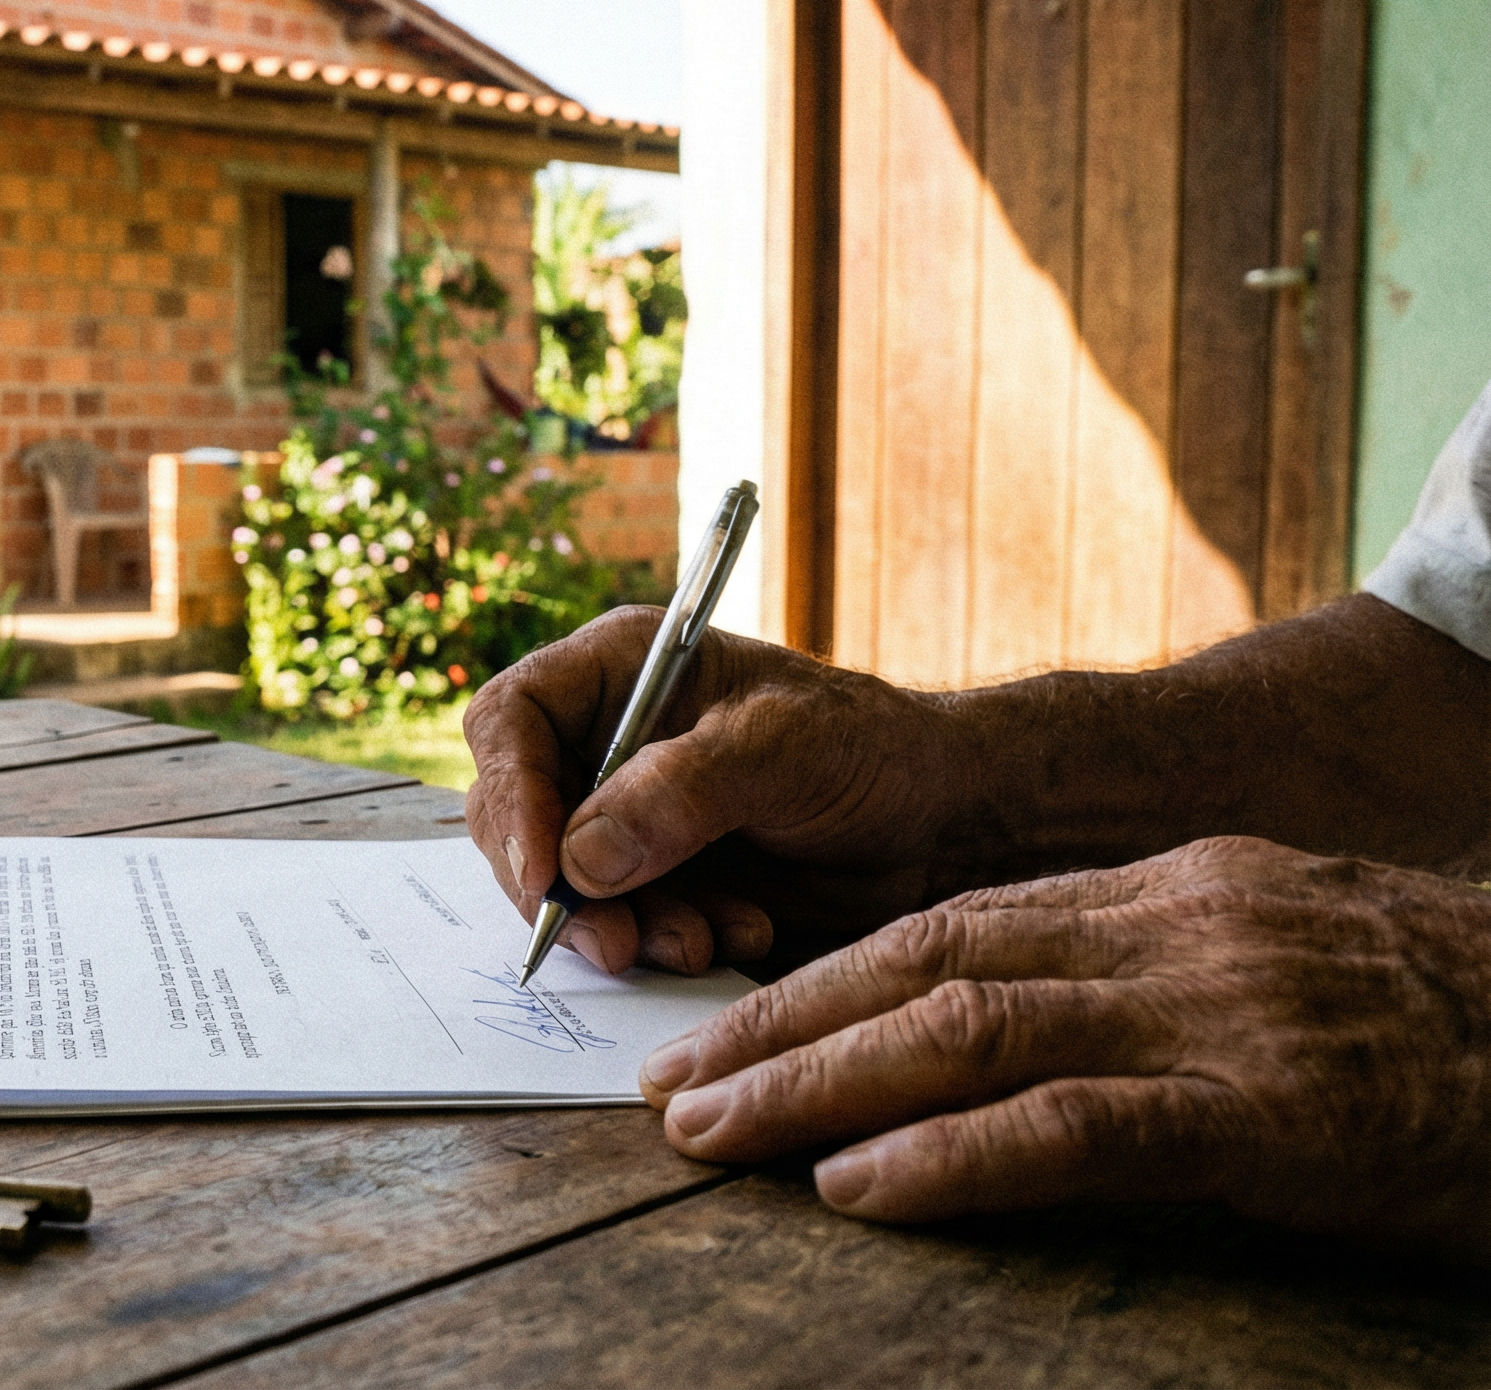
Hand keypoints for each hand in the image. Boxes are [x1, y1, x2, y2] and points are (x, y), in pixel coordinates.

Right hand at [464, 607, 984, 973]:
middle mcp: (604, 740)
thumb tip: (579, 858)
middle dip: (559, 889)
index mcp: (619, 671)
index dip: (512, 795)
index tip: (546, 873)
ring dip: (619, 928)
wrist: (943, 827)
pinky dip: (659, 944)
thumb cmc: (872, 751)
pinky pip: (613, 923)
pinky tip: (734, 937)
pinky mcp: (653, 880)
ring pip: (560, 884)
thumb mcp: (780, 749)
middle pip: (518, 816)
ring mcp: (624, 815)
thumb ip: (677, 791)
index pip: (511, 722)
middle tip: (614, 943)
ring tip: (702, 943)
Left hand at [638, 837, 1490, 1259]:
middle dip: (781, 1025)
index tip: (728, 1029)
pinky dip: (952, 1158)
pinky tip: (859, 1189)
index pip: (954, 923)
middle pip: (926, 961)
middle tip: (669, 1083)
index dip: (823, 978)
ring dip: (819, 1085)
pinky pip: (1077, 1129)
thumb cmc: (1455, 1023)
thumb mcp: (1286, 959)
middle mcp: (1174, 932)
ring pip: (968, 1031)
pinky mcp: (1273, 1115)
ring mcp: (1221, 1017)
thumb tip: (1011, 1026)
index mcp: (1171, 892)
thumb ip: (1152, 977)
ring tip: (711, 1135)